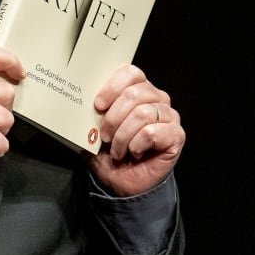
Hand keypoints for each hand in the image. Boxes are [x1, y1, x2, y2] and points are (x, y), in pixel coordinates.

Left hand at [85, 65, 184, 196]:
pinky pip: (151, 132)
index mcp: (138, 89)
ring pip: (142, 113)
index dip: (112, 87)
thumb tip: (78, 97)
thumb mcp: (93, 128)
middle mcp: (157, 99)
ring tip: (117, 149)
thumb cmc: (109, 152)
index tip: (98, 105)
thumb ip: (90, 111)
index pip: (130, 73)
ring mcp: (169, 116)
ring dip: (123, 135)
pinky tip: (135, 152)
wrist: (122, 182)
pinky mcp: (176, 135)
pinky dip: (136, 144)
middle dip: (113, 117)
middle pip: (135, 93)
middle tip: (105, 135)